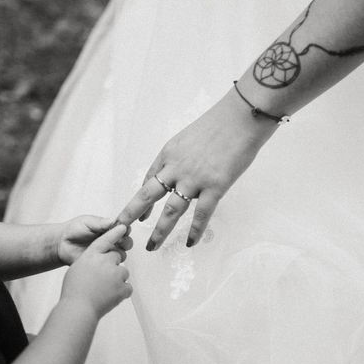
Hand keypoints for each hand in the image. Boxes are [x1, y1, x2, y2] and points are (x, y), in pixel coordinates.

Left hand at [58, 216, 132, 264]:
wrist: (61, 244)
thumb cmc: (73, 230)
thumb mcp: (87, 222)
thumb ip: (100, 222)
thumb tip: (115, 221)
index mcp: (108, 229)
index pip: (124, 229)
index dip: (126, 230)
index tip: (123, 229)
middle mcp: (110, 241)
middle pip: (127, 243)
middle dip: (126, 242)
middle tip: (120, 241)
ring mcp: (106, 253)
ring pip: (122, 254)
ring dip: (120, 252)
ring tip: (110, 251)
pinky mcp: (101, 264)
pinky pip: (112, 265)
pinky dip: (112, 263)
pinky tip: (105, 259)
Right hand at [61, 224, 131, 318]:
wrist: (78, 309)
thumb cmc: (73, 290)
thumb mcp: (77, 268)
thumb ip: (90, 261)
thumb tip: (99, 261)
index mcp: (91, 255)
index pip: (105, 239)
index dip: (115, 233)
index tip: (123, 227)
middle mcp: (105, 261)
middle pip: (117, 256)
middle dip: (113, 265)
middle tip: (102, 278)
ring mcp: (115, 274)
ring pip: (123, 272)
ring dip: (117, 279)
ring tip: (103, 290)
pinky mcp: (122, 287)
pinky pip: (128, 287)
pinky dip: (121, 293)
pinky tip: (110, 297)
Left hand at [116, 88, 276, 249]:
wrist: (241, 117)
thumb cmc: (219, 124)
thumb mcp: (189, 138)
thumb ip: (181, 157)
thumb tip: (179, 171)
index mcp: (168, 154)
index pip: (148, 180)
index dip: (141, 200)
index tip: (136, 215)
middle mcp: (175, 167)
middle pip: (147, 195)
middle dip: (132, 215)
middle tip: (121, 230)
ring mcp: (194, 178)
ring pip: (171, 210)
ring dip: (160, 230)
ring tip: (152, 246)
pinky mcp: (215, 186)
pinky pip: (202, 214)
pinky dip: (195, 230)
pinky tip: (189, 243)